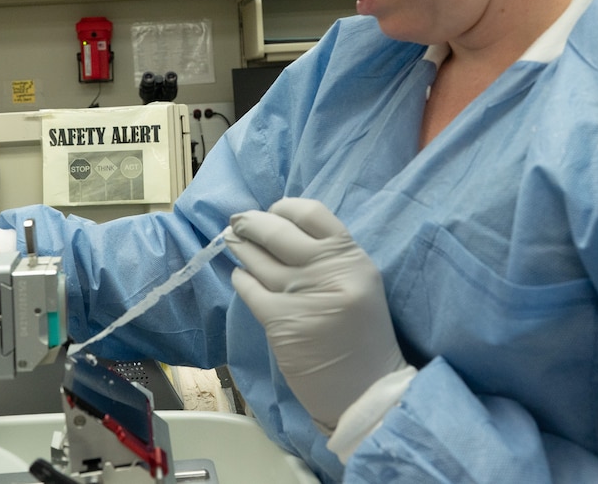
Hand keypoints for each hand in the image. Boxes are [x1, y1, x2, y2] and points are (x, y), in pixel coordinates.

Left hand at [227, 197, 407, 431]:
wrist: (365, 390)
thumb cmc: (361, 335)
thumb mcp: (359, 283)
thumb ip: (329, 256)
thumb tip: (282, 227)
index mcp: (353, 258)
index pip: (312, 212)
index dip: (285, 207)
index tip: (272, 210)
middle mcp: (329, 272)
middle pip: (278, 232)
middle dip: (251, 223)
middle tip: (238, 222)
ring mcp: (302, 296)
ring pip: (258, 260)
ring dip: (240, 247)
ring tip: (232, 241)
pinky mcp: (280, 322)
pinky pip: (249, 290)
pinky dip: (240, 279)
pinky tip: (240, 277)